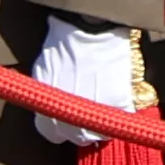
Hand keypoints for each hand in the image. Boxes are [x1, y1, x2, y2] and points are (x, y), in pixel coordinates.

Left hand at [27, 16, 135, 148]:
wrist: (89, 27)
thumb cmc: (63, 44)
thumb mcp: (45, 70)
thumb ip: (49, 93)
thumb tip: (52, 105)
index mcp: (48, 105)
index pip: (50, 133)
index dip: (57, 126)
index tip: (63, 119)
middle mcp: (70, 114)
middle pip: (76, 137)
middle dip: (79, 128)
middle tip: (86, 113)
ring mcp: (96, 111)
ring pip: (98, 134)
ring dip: (100, 124)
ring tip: (101, 106)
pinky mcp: (119, 105)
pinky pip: (119, 119)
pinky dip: (119, 112)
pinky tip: (115, 99)